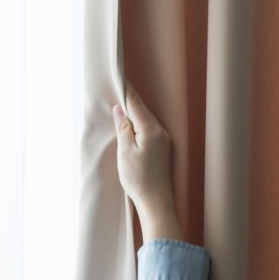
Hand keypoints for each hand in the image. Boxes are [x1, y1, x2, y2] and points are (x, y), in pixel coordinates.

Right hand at [112, 80, 177, 221]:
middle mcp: (161, 131)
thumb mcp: (125, 151)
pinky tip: (129, 126)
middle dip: (128, 99)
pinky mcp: (161, 148)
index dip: (126, 90)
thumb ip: (123, 128)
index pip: (136, 104)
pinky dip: (137, 124)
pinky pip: (148, 129)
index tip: (118, 77)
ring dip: (132, 112)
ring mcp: (163, 140)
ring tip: (119, 105)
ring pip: (145, 119)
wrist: (156, 202)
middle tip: (115, 88)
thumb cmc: (139, 179)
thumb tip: (120, 109)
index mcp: (151, 130)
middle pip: (142, 110)